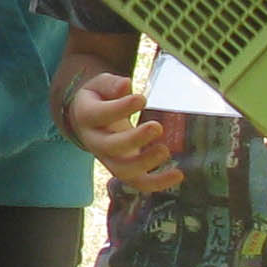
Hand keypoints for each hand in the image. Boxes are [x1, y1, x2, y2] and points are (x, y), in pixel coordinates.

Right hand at [62, 73, 181, 193]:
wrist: (88, 121)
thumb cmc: (99, 98)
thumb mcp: (100, 85)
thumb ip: (111, 85)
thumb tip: (126, 85)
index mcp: (87, 117)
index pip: (101, 114)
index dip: (120, 108)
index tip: (142, 99)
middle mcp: (95, 142)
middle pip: (110, 146)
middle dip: (135, 139)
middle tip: (157, 126)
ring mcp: (109, 159)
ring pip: (122, 170)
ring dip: (145, 163)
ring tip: (165, 150)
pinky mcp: (125, 170)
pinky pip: (138, 182)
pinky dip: (158, 182)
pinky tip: (178, 174)